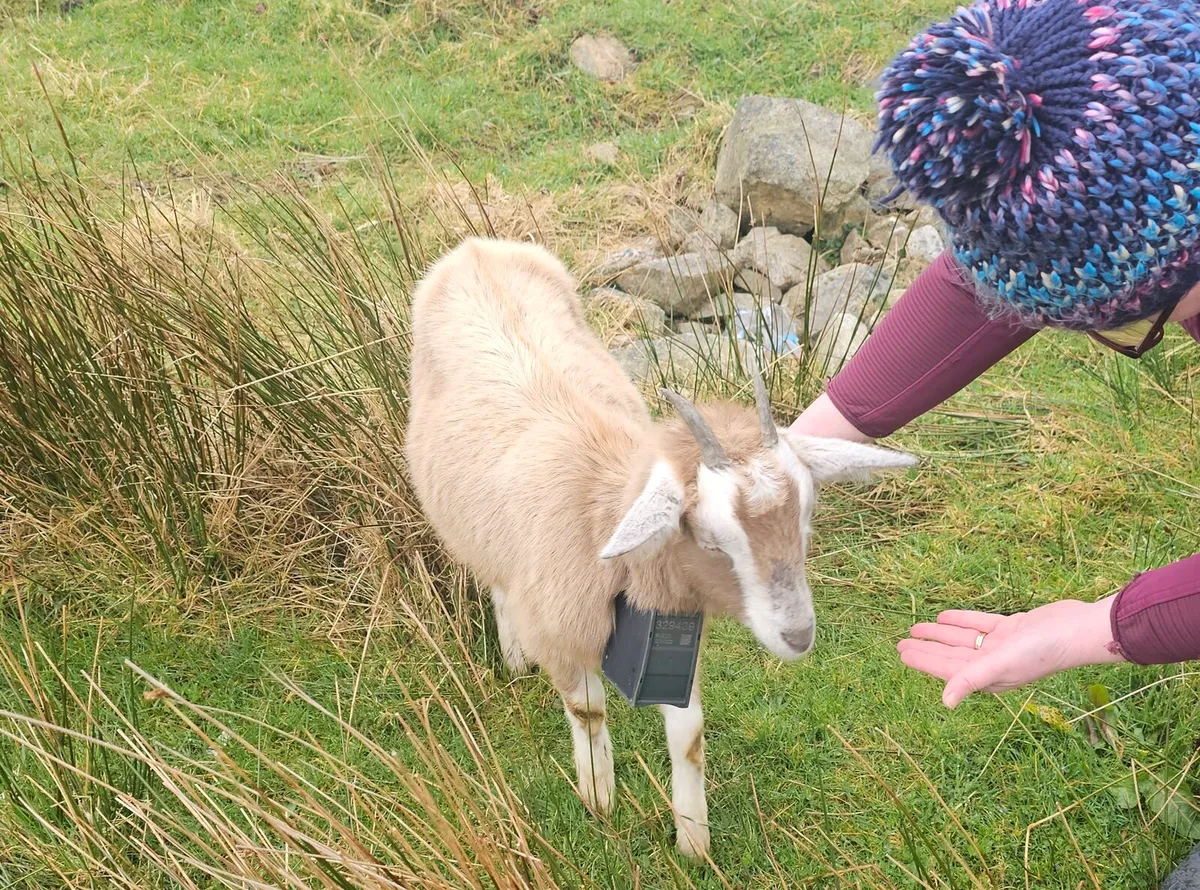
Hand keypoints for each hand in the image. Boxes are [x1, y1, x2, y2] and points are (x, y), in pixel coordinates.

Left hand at [897, 596, 1123, 707]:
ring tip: (916, 627)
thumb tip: (945, 702)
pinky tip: (944, 616)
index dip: (923, 661)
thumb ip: (971, 680)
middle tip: (900, 642)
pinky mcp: (1013, 628)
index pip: (947, 668)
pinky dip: (962, 621)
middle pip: (952, 654)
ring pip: (963, 638)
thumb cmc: (1042, 650)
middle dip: (926, 648)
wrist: (1078, 629)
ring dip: (940, 633)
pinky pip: (981, 624)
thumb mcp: (1001, 664)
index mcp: (989, 676)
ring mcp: (1004, 645)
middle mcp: (994, 663)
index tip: (902, 653)